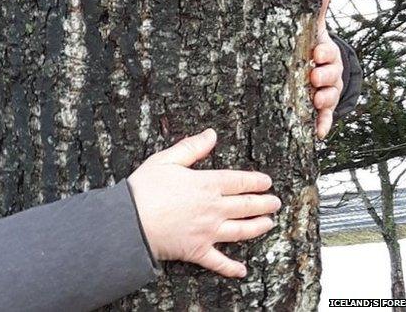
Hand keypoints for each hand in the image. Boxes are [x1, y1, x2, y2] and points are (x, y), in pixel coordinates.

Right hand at [127, 129, 280, 277]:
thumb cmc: (144, 189)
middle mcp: (214, 209)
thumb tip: (211, 135)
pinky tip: (242, 270)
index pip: (240, 182)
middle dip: (265, 203)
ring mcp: (209, 232)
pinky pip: (219, 261)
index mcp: (207, 185)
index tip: (267, 182)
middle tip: (276, 202)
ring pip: (242, 231)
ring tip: (269, 224)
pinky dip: (232, 268)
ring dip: (259, 227)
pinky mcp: (198, 250)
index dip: (257, 181)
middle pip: (247, 206)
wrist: (130, 221)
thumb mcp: (166, 159)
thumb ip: (191, 147)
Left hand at [311, 0, 343, 138]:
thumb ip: (317, 9)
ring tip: (314, 100)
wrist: (316, 69)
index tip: (316, 52)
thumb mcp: (313, 29)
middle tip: (312, 76)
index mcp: (326, 55)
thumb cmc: (310, 47)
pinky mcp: (320, 110)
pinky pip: (324, 119)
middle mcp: (329, 75)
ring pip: (327, 98)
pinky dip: (323, 126)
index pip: (328, 52)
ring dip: (323, 100)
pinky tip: (318, 134)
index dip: (324, 53)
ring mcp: (325, 93)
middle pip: (331, 77)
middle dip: (324, 76)